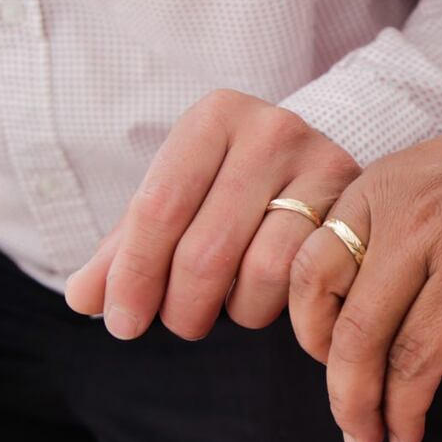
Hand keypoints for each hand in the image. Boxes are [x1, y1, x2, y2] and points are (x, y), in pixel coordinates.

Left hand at [65, 89, 360, 339]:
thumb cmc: (233, 183)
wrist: (320, 157)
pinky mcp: (359, 206)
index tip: (122, 324)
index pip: (158, 207)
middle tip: (180, 324)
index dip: (133, 275)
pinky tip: (272, 303)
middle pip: (208, 248)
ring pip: (266, 270)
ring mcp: (323, 163)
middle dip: (183, 305)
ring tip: (230, 308)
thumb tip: (82, 300)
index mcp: (214, 116)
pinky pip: (312, 277)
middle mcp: (272, 130)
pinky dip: (283, 305)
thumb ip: (128, 246)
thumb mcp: (180, 197)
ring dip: (238, 309)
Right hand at [286, 99, 441, 441]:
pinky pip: (316, 245)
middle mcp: (424, 229)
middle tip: (359, 439)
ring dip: (316, 347)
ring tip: (340, 383)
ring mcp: (389, 197)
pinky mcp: (368, 180)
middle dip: (351, 400)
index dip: (400, 412)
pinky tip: (333, 326)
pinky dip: (309, 294)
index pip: (415, 359)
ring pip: (317, 284)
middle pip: (358, 333)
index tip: (401, 441)